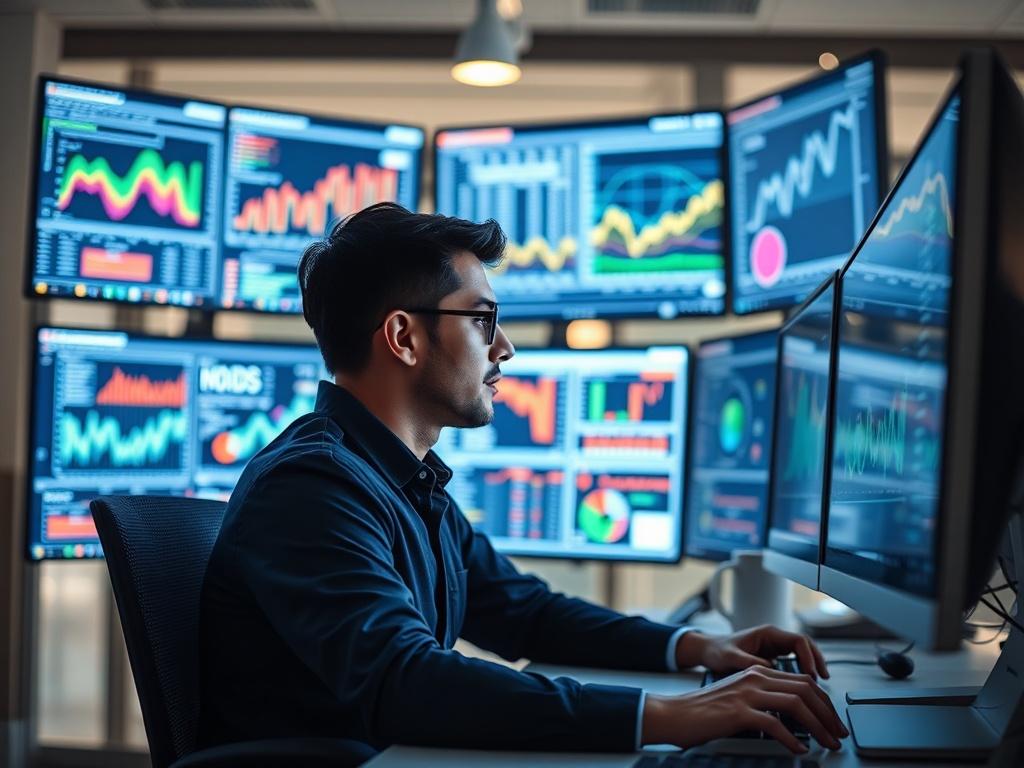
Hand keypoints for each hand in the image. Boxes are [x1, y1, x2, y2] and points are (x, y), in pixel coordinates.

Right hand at [641, 665, 848, 753]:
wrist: (674, 714)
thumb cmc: (705, 712)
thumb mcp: (740, 700)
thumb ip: (765, 703)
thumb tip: (796, 721)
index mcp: (756, 672)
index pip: (802, 681)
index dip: (824, 701)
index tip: (833, 721)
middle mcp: (754, 678)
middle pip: (805, 689)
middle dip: (828, 714)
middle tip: (838, 734)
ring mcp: (746, 693)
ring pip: (795, 704)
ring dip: (818, 726)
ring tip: (827, 743)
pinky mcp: (738, 712)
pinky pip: (775, 724)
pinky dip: (792, 739)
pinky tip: (799, 749)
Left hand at [676, 625, 829, 678]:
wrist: (709, 652)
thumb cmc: (718, 651)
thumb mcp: (730, 657)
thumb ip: (748, 661)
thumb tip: (769, 669)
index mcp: (767, 634)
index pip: (798, 641)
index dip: (808, 656)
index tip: (811, 673)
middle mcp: (774, 639)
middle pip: (806, 646)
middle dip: (817, 661)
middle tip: (824, 679)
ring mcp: (775, 648)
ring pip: (803, 654)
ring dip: (813, 666)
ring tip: (820, 684)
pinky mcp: (774, 657)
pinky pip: (796, 662)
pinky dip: (804, 672)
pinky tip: (807, 685)